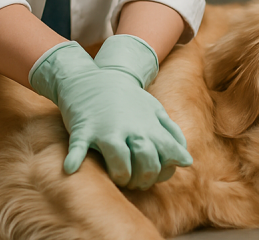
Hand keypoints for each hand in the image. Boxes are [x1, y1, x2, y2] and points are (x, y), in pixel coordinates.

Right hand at [29, 39, 191, 188]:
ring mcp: (107, 130)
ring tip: (118, 177)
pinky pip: (78, 148)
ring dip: (122, 177)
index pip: (169, 155)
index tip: (154, 173)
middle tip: (135, 179)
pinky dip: (74, 160)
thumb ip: (171, 133)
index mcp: (150, 126)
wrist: (93, 80)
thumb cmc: (126, 100)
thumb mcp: (154, 110)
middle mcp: (132, 129)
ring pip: (121, 165)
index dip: (164, 171)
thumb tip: (187, 160)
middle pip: (148, 165)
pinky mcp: (84, 129)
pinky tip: (71, 168)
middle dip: (144, 179)